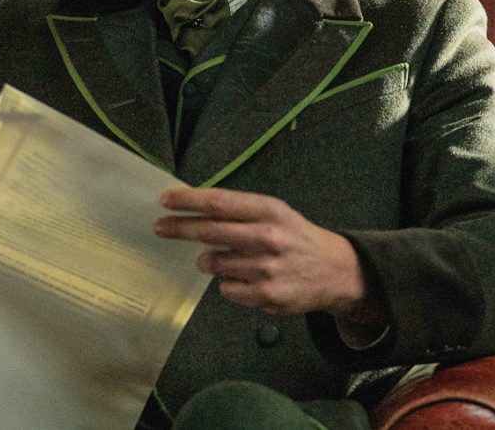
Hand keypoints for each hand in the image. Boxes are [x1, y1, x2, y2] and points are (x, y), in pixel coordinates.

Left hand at [155, 187, 383, 321]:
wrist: (334, 271)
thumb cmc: (296, 237)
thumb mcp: (276, 213)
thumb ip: (240, 211)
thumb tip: (195, 210)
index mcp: (270, 210)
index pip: (219, 203)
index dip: (188, 201)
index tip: (165, 199)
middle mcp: (268, 237)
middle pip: (210, 231)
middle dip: (179, 228)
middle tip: (160, 227)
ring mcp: (266, 268)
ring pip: (214, 263)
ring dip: (208, 260)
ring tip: (218, 257)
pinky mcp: (266, 295)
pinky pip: (226, 289)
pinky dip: (228, 283)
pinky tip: (245, 277)